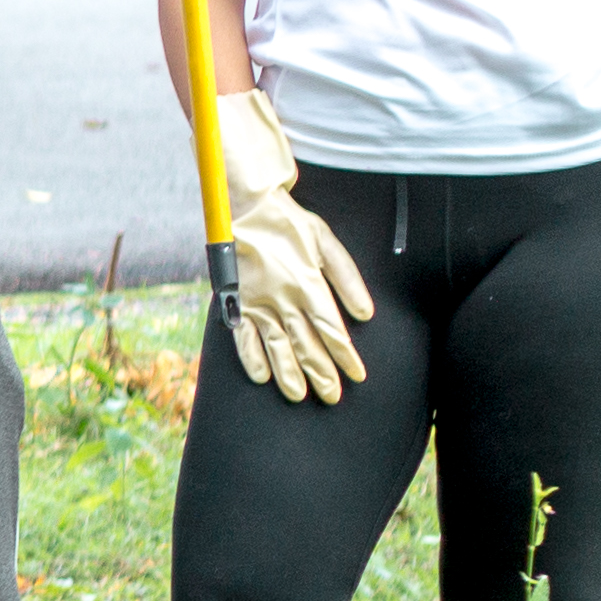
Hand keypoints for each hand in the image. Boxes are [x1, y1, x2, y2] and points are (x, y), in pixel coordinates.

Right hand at [216, 91, 371, 403]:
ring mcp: (256, 301)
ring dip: (289, 374)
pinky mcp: (234, 298)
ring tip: (299, 396)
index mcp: (308, 284)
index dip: (345, 356)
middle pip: (305, 345)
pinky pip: (241, 334)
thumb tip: (366, 315)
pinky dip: (251, 357)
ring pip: (275, 346)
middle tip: (332, 397)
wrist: (245, 204)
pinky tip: (262, 376)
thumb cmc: (290, 222)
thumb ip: (348, 279)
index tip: (357, 375)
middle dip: (322, 374)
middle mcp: (282, 298)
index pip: (332, 331)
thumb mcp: (327, 242)